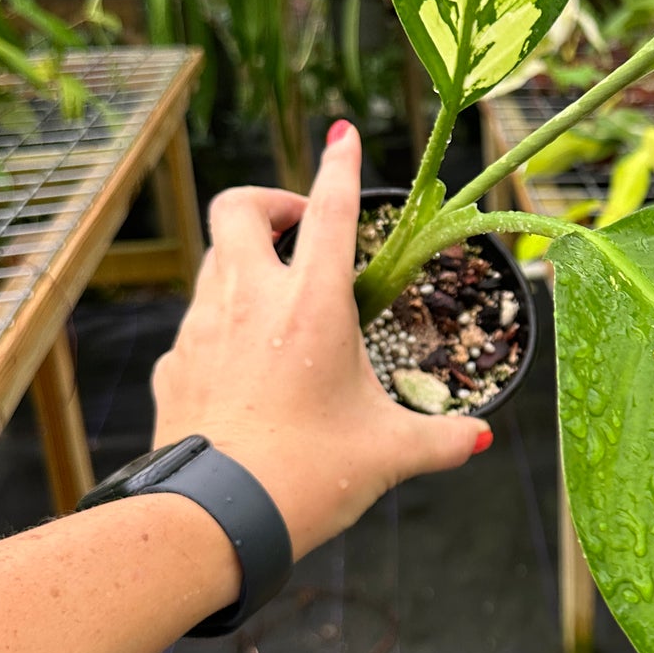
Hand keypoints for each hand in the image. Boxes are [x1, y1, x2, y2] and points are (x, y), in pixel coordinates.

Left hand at [151, 121, 490, 559]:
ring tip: (278, 297)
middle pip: (239, 207)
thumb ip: (441, 440)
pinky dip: (220, 324)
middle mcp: (250, 300)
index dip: (339, 163)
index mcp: (311, 305)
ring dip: (245, 259)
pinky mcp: (174, 366)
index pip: (329, 209)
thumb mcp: (389, 456)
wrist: (215, 518)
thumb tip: (479, 439)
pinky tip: (244, 364)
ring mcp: (201, 329)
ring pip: (214, 260)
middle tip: (300, 228)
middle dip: (271, 202)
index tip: (342, 133)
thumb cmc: (309, 476)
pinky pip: (195, 325)